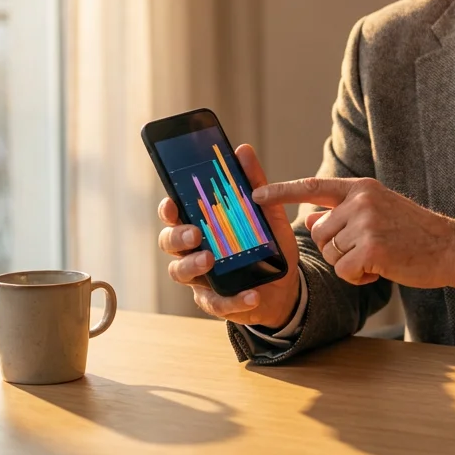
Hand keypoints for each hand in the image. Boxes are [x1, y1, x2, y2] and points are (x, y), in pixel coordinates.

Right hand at [157, 143, 301, 329]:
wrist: (285, 285)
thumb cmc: (266, 245)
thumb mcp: (267, 212)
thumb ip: (254, 182)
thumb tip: (243, 150)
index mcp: (201, 226)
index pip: (175, 215)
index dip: (168, 209)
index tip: (172, 204)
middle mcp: (193, 250)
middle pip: (169, 242)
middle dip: (178, 236)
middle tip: (195, 233)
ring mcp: (201, 278)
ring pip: (180, 272)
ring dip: (193, 265)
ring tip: (211, 260)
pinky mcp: (216, 302)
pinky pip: (216, 304)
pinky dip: (234, 300)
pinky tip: (252, 294)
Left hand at [253, 178, 454, 290]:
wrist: (450, 248)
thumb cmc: (413, 233)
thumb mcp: (377, 213)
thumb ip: (343, 214)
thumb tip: (310, 219)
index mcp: (360, 188)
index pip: (312, 187)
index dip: (280, 191)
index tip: (254, 194)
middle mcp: (361, 200)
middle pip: (320, 233)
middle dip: (336, 250)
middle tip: (367, 252)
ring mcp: (366, 222)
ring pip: (330, 254)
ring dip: (348, 265)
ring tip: (377, 259)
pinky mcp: (372, 247)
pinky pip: (344, 271)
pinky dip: (358, 278)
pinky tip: (380, 270)